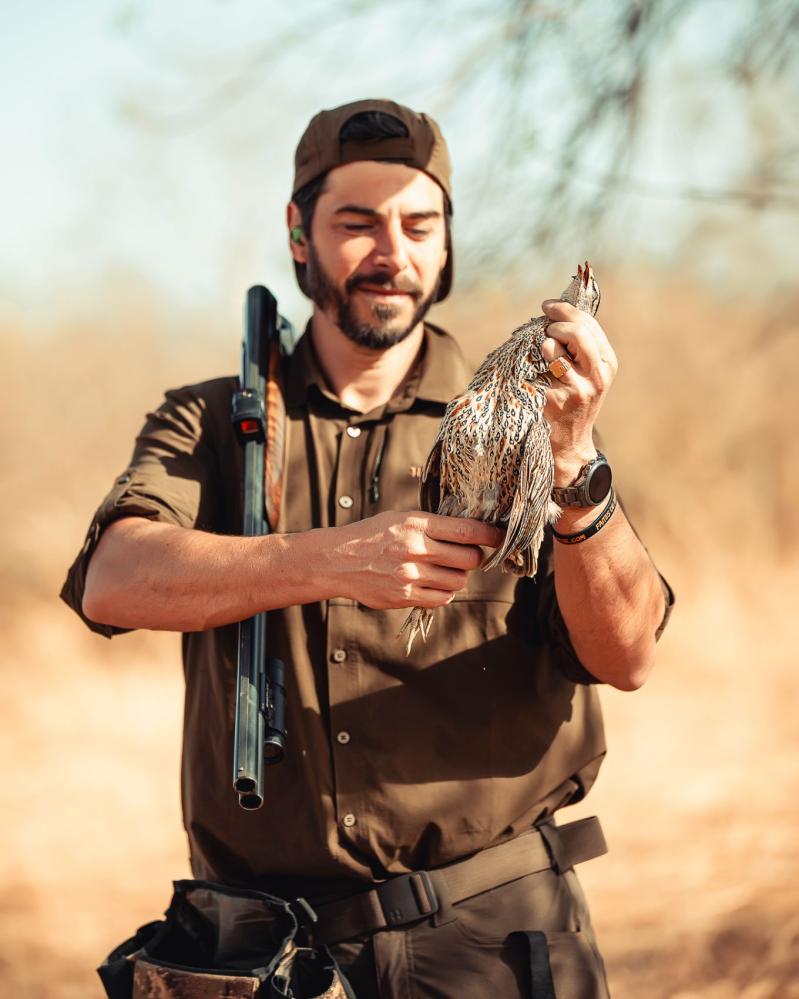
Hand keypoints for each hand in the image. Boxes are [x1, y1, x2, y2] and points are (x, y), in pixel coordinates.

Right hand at [329, 511, 504, 609]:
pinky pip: (442, 599)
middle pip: (468, 559)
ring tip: (447, 570)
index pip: (467, 531)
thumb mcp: (401, 518)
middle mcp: (415, 549)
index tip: (501, 537)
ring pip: (458, 581)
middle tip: (467, 556)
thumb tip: (470, 533)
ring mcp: (410, 575)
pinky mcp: (404, 596)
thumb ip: (433, 525)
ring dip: (459, 576)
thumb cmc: (373, 535)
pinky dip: (445, 592)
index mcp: (416, 524)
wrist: (338, 560)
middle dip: (474, 558)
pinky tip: (435, 584)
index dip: (490, 535)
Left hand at [540, 299, 617, 478]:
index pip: (589, 324)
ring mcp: (577, 388)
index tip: (548, 306)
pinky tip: (537, 376)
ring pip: (552, 347)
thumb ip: (581, 345)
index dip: (565, 310)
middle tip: (544, 328)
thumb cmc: (574, 401)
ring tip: (544, 359)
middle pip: (576, 332)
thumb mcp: (588, 373)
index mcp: (607, 363)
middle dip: (554, 323)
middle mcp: (597, 375)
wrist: (570, 443)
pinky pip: (536, 368)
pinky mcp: (556, 399)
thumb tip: (557, 311)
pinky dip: (531, 366)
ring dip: (541, 346)